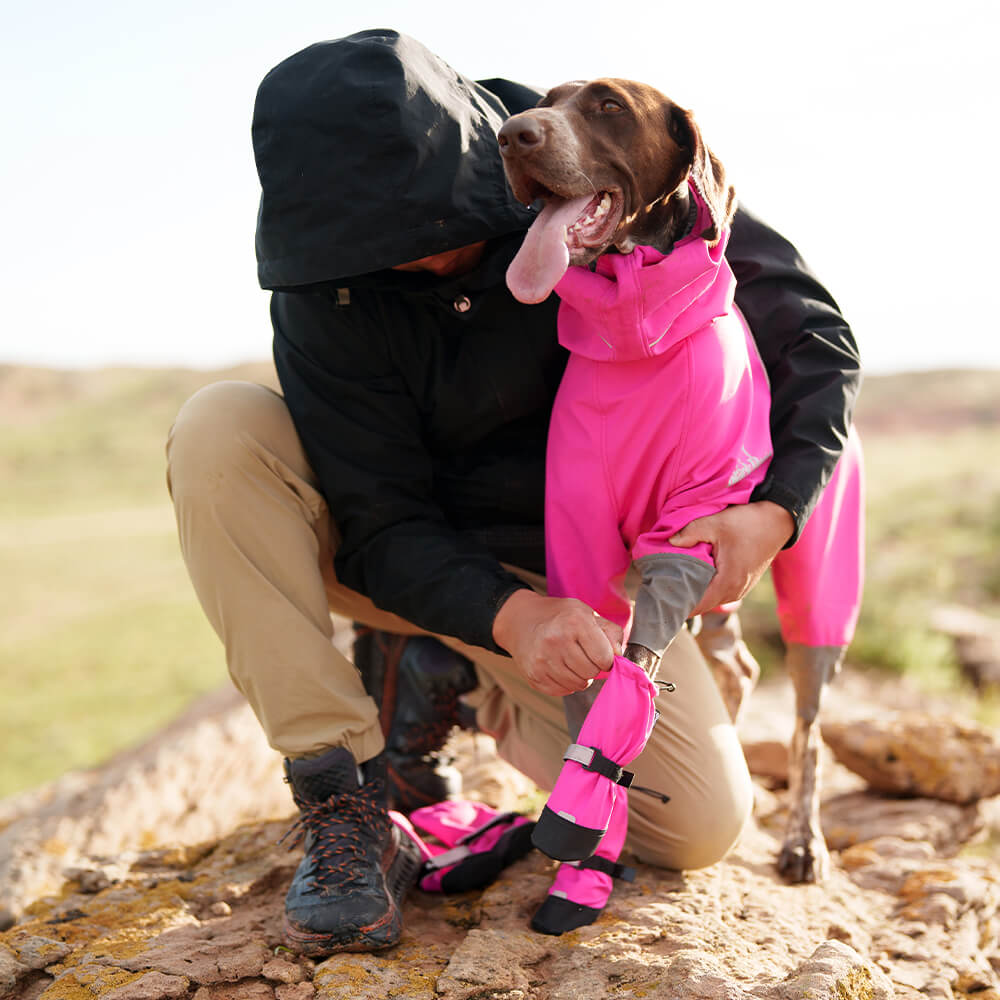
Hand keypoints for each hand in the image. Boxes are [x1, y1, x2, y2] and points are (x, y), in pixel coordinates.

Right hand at [492, 589, 622, 696]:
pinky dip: (566, 683)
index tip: (600, 652)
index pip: (605, 658)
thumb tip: (619, 656)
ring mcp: (542, 660)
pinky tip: (559, 667)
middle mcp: (556, 641)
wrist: (521, 620)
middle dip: (593, 667)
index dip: (607, 658)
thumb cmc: (560, 616)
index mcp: (574, 622)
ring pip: (578, 684)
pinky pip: (562, 691)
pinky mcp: (534, 676)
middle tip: (583, 655)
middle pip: (592, 672)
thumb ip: (610, 633)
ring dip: (580, 676)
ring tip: (571, 660)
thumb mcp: (587, 613)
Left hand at [668, 501, 793, 616]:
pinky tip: (693, 577)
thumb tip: (670, 542)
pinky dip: (706, 587)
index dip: (677, 604)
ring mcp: (741, 589)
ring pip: (711, 598)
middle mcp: (735, 592)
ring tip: (673, 582)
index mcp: (727, 582)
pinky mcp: (744, 582)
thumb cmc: (749, 522)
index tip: (660, 597)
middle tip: (661, 587)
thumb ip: (690, 532)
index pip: (696, 606)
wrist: (779, 520)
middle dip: (682, 598)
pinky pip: (720, 592)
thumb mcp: (716, 523)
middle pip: (702, 605)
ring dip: (695, 593)